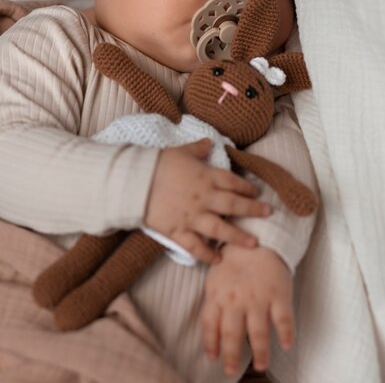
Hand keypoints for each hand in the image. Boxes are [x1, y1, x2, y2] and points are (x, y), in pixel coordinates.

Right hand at [144, 138, 270, 263]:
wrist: (135, 181)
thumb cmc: (158, 163)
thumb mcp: (180, 151)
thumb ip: (198, 149)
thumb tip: (209, 142)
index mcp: (206, 177)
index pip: (232, 182)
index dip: (246, 187)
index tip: (255, 192)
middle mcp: (204, 198)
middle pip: (234, 206)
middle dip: (253, 210)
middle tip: (268, 214)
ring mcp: (192, 216)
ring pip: (221, 229)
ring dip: (238, 237)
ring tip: (254, 244)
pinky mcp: (178, 231)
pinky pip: (195, 246)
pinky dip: (207, 254)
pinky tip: (218, 260)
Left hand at [201, 245, 293, 374]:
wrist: (257, 238)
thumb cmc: (233, 262)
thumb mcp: (215, 280)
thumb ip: (213, 305)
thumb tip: (211, 335)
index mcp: (218, 295)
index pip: (210, 325)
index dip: (210, 343)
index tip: (213, 358)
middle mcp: (237, 299)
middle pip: (232, 333)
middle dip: (230, 356)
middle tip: (230, 371)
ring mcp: (258, 298)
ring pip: (258, 332)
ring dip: (260, 352)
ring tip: (261, 365)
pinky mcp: (278, 294)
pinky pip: (284, 319)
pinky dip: (286, 334)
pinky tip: (286, 345)